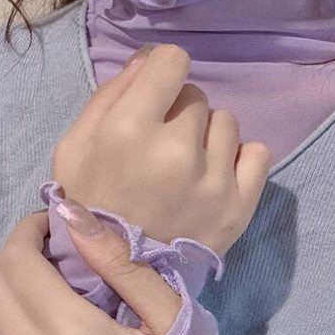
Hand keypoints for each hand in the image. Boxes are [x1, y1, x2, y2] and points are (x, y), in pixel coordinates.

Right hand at [52, 43, 271, 255]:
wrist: (120, 275)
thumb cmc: (93, 205)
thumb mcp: (75, 146)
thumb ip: (111, 95)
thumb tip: (150, 59)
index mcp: (130, 130)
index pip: (172, 60)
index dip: (164, 71)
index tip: (160, 92)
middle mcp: (178, 151)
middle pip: (197, 96)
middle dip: (180, 113)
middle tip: (164, 147)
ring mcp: (215, 181)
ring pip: (227, 123)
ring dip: (209, 137)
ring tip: (190, 167)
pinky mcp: (241, 205)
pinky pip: (259, 152)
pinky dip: (242, 158)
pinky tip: (219, 175)